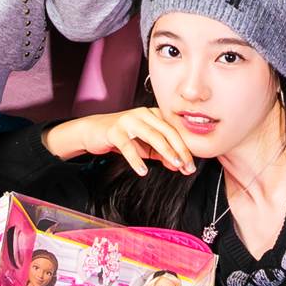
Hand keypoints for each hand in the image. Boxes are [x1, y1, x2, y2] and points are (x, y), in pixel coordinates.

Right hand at [46, 107, 196, 176]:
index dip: (185, 147)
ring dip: (166, 151)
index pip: (174, 130)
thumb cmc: (122, 136)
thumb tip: (178, 166)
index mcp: (153, 114)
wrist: (93, 131)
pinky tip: (142, 171)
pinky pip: (128, 146)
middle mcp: (143, 114)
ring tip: (175, 165)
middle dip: (180, 150)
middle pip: (167, 131)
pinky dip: (136, 159)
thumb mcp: (144, 146)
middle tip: (188, 166)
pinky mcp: (114, 130)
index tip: (191, 164)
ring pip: (152, 135)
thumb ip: (161, 153)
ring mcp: (128, 120)